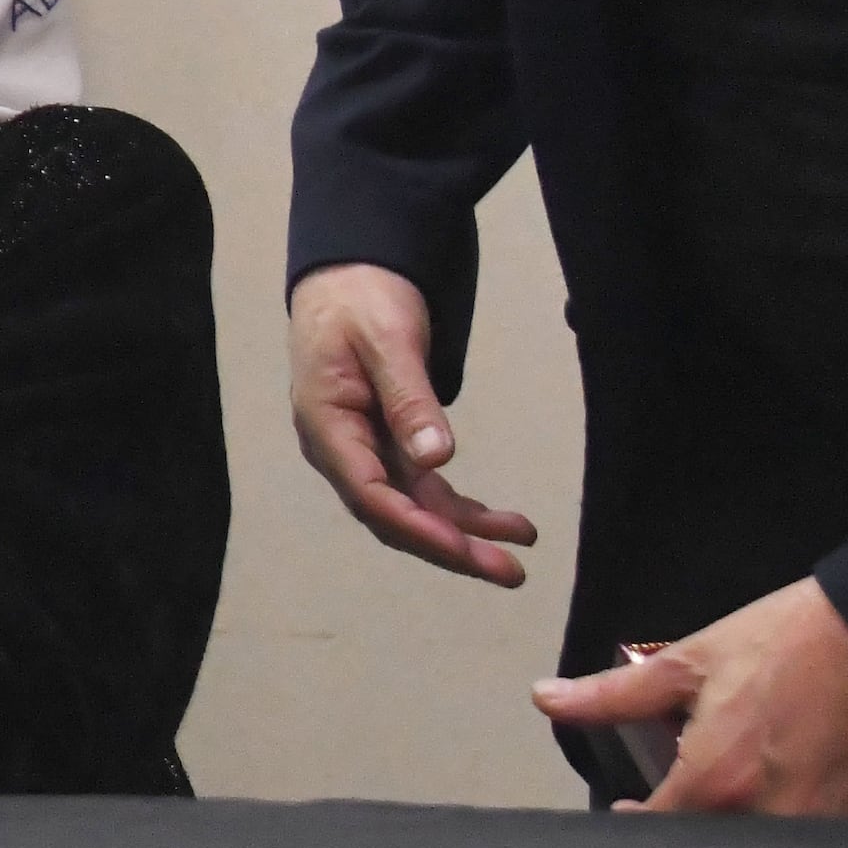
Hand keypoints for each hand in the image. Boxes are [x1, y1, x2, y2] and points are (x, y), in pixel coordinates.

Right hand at [290, 261, 538, 585]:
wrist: (348, 275)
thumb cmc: (361, 300)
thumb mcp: (388, 340)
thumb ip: (409, 398)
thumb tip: (437, 459)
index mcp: (326, 426)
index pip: (371, 495)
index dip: (419, 528)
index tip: (468, 550)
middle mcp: (340, 449)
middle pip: (393, 515)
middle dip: (451, 546)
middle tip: (510, 572)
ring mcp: (362, 450)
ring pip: (412, 508)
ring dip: (463, 532)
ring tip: (520, 548)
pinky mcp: (385, 443)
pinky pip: (421, 488)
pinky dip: (459, 508)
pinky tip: (501, 522)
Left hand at [539, 577, 847, 816]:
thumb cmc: (792, 641)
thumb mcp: (691, 659)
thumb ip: (615, 694)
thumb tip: (547, 701)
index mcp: (716, 783)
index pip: (657, 836)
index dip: (637, 827)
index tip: (632, 813)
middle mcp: (768, 820)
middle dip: (690, 840)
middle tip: (687, 808)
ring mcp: (825, 833)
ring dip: (744, 844)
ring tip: (742, 804)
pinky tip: (796, 809)